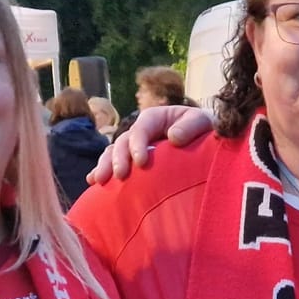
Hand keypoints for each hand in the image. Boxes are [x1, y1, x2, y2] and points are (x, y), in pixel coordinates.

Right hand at [88, 105, 212, 184]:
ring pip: (113, 152)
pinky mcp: (132, 159)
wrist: (205, 140)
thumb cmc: (205, 129)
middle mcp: (141, 130)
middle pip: (123, 141)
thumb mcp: (203, 122)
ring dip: (104, 165)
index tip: (141, 163)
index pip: (141, 128)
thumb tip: (172, 138)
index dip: (138, 144)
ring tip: (99, 180)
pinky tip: (92, 181)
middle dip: (118, 158)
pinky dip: (102, 170)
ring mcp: (134, 145)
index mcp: (155, 117)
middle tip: (120, 175)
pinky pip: (113, 162)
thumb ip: (190, 126)